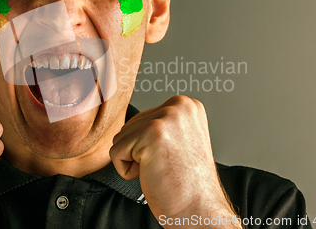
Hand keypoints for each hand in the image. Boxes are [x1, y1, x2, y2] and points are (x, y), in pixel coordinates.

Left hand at [109, 95, 240, 227]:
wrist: (199, 210)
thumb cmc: (187, 183)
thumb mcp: (179, 139)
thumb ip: (160, 123)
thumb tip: (131, 121)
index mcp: (186, 104)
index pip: (142, 119)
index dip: (149, 146)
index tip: (173, 158)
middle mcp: (178, 105)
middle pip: (129, 126)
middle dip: (140, 152)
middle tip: (167, 166)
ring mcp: (165, 117)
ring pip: (121, 138)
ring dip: (135, 160)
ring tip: (162, 169)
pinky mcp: (150, 133)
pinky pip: (116, 153)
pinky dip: (127, 171)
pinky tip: (153, 174)